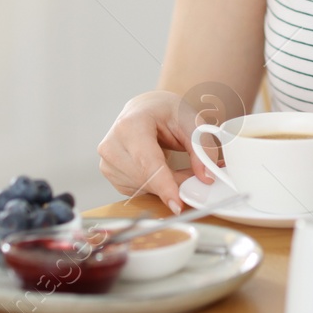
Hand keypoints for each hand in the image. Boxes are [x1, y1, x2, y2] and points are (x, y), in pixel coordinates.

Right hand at [97, 90, 218, 212]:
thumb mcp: (191, 121)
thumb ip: (201, 148)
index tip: (177, 204)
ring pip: (143, 188)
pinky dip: (153, 186)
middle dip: (173, 184)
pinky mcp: (109, 174)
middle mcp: (112, 144)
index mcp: (130, 125)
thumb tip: (205, 177)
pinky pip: (137, 190)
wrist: (146, 108)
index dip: (164, 185)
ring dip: (164, 185)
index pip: (147, 162)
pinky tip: (159, 170)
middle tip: (193, 177)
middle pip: (146, 179)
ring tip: (174, 165)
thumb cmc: (165, 111)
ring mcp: (107, 160)